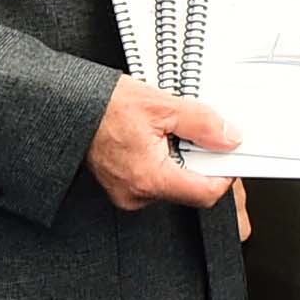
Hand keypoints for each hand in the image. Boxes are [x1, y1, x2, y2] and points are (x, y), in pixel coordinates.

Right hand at [86, 75, 239, 212]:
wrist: (70, 105)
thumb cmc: (104, 106)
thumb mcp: (161, 106)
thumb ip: (202, 124)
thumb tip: (229, 138)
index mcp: (149, 178)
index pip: (206, 194)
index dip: (225, 174)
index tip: (229, 155)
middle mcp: (138, 193)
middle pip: (191, 189)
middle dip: (201, 162)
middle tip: (196, 135)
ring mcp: (128, 193)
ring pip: (174, 183)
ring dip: (181, 159)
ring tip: (169, 133)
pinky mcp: (123, 186)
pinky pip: (156, 179)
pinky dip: (164, 161)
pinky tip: (157, 140)